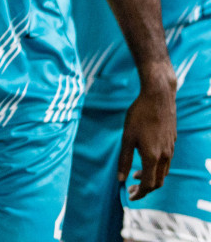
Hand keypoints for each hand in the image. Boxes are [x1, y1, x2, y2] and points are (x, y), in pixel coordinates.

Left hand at [119, 65, 175, 199]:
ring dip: (151, 177)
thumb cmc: (139, 115)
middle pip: (158, 181)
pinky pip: (167, 161)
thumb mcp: (126, 138)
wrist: (158, 97)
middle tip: (131, 188)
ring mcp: (171, 149)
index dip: (140, 193)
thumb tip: (120, 179)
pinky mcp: (172, 141)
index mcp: (153, 157)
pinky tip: (145, 158)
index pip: (149, 185)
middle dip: (145, 189)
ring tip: (136, 174)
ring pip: (164, 172)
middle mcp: (165, 156)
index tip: (129, 195)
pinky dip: (156, 167)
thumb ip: (124, 160)